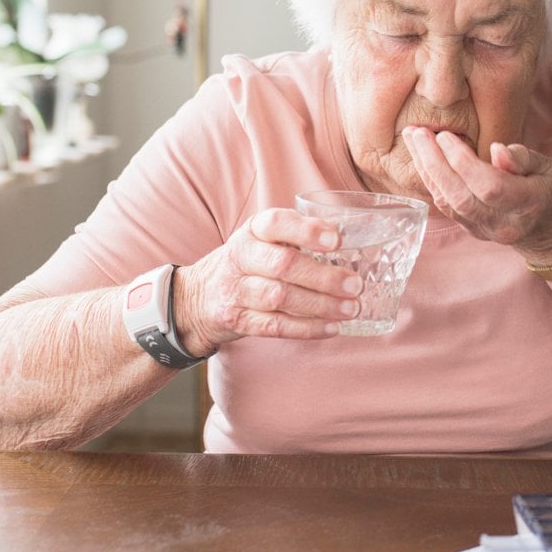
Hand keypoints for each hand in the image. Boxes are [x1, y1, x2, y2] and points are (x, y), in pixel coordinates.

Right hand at [174, 208, 362, 353]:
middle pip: (284, 265)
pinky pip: (275, 326)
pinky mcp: (236, 319)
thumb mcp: (263, 240)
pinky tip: (331, 328)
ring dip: (320, 305)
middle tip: (355, 285)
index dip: (307, 231)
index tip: (337, 241)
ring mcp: (235, 290)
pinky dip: (306, 328)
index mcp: (252, 231)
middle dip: (324, 277)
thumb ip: (298, 236)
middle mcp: (241, 256)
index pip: (277, 223)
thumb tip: (352, 238)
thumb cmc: (248, 263)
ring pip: (280, 297)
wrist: (196, 298)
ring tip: (350, 309)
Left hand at [401, 126, 551, 261]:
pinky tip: (422, 158)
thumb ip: (523, 158)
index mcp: (528, 204)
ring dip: (427, 170)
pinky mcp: (472, 231)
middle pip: (461, 196)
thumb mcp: (550, 168)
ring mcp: (486, 231)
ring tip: (413, 140)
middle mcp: (504, 223)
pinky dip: (432, 181)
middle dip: (435, 163)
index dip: (464, 162)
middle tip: (418, 133)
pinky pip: (446, 207)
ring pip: (448, 203)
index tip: (446, 135)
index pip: (490, 186)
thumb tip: (497, 150)